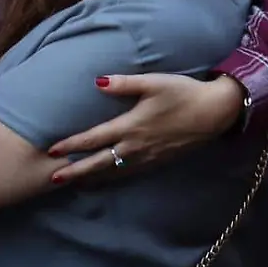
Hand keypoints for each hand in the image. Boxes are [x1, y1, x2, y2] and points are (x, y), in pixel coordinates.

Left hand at [46, 74, 245, 183]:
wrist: (215, 113)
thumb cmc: (183, 93)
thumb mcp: (154, 83)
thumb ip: (124, 83)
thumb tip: (98, 82)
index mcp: (131, 126)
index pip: (94, 139)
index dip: (72, 145)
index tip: (51, 151)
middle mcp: (136, 147)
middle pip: (99, 163)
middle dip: (75, 172)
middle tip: (52, 179)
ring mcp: (147, 158)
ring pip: (113, 172)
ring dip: (91, 179)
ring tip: (72, 185)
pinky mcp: (158, 162)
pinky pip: (129, 174)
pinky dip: (111, 179)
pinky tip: (104, 181)